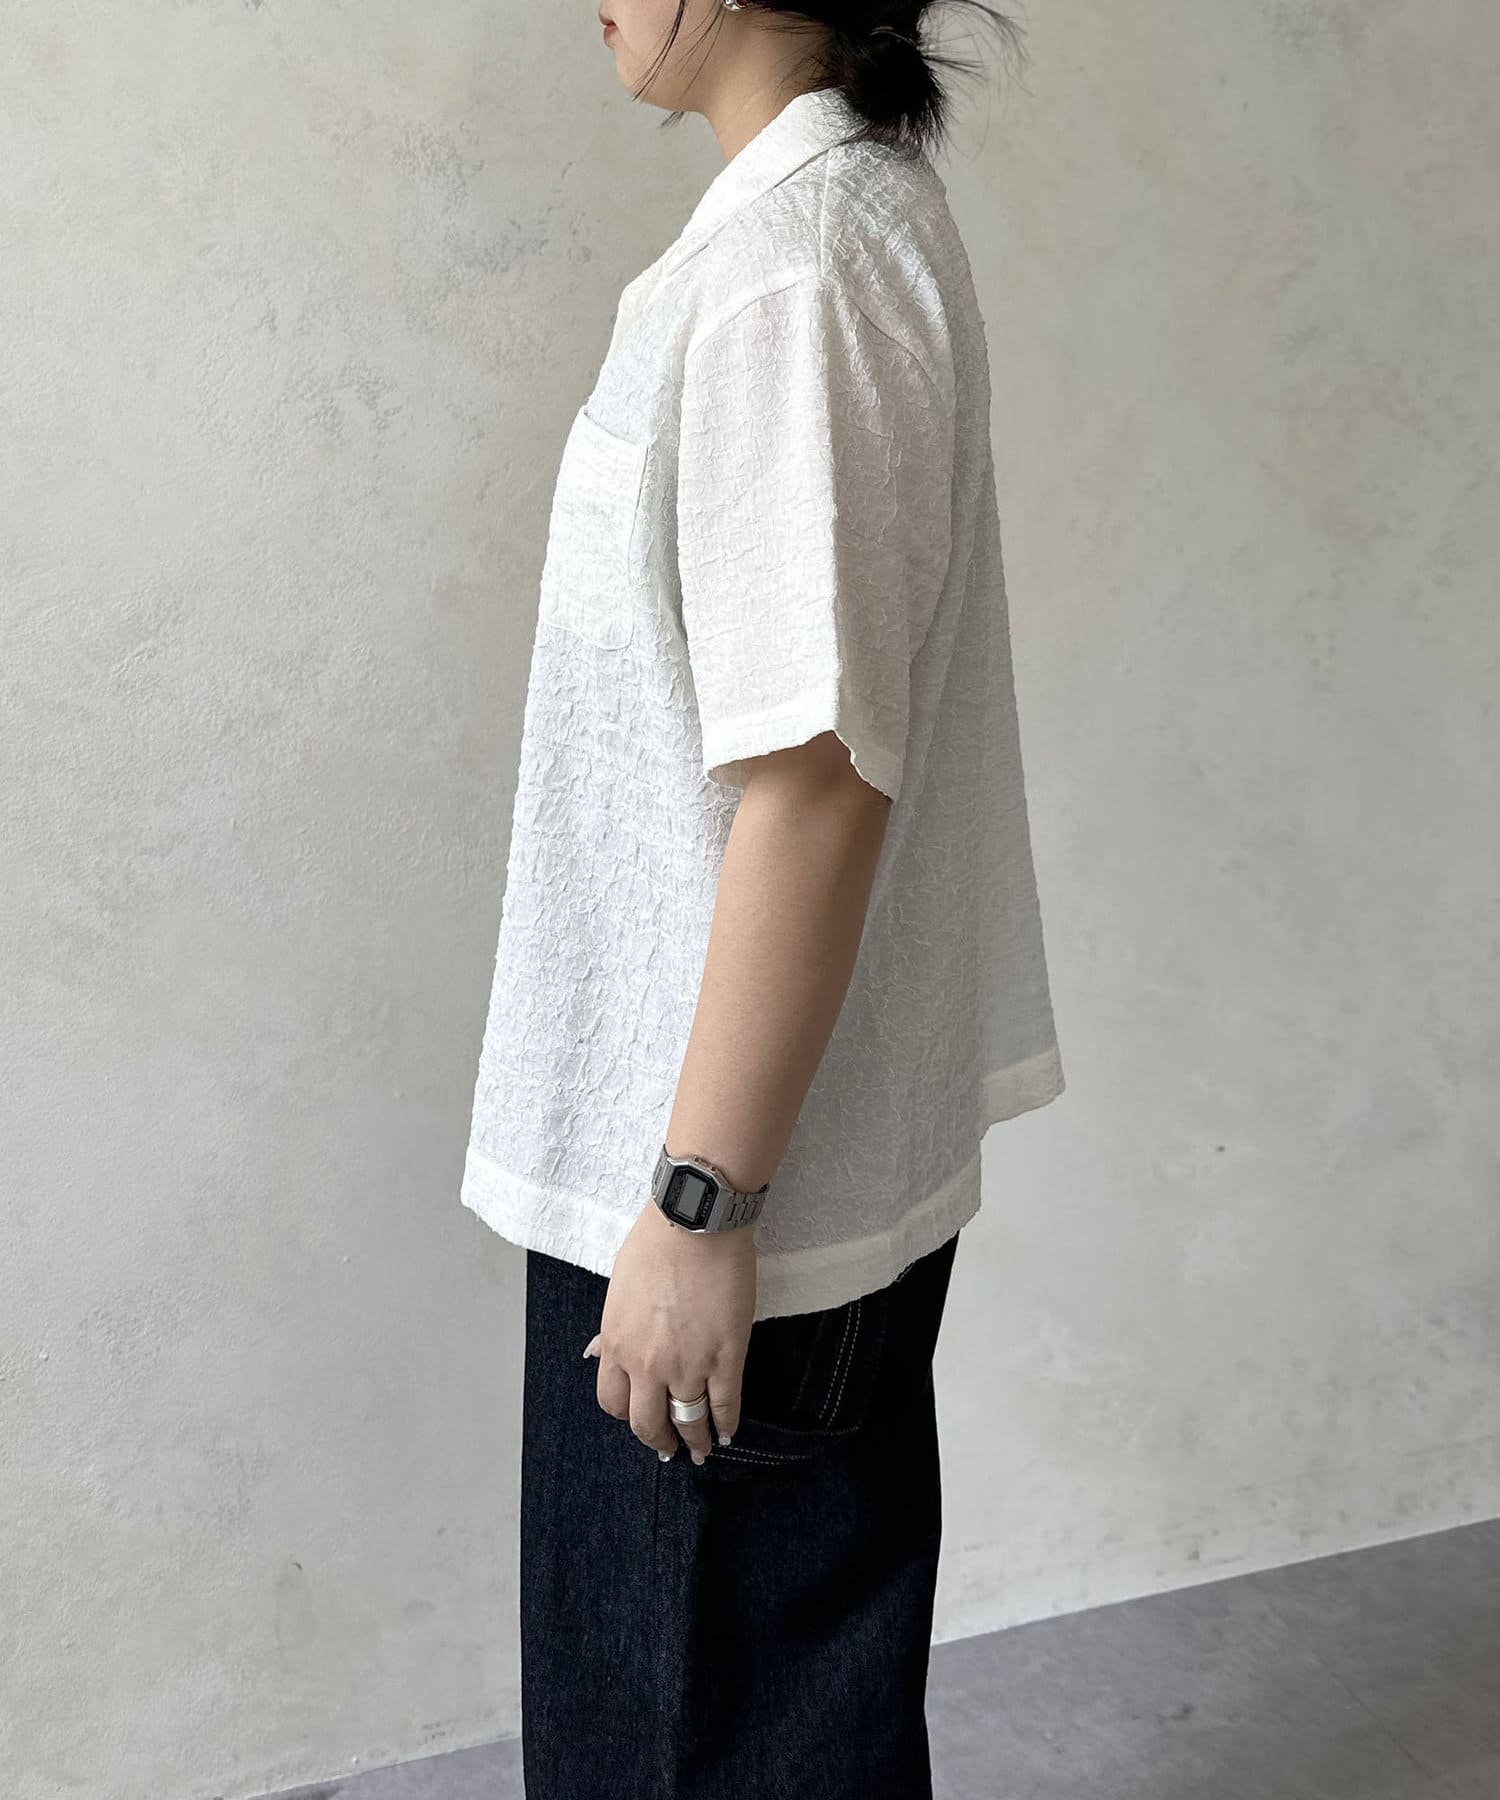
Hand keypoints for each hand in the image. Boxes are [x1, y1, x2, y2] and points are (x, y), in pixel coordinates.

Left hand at [584, 1198, 755, 1463]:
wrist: (695, 1223)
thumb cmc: (655, 1245)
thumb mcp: (617, 1290)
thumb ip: (612, 1330)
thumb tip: (598, 1352)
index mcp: (616, 1345)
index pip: (614, 1403)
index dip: (629, 1416)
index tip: (641, 1418)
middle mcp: (647, 1364)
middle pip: (648, 1423)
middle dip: (660, 1441)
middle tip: (670, 1447)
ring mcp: (688, 1364)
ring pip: (689, 1420)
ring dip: (695, 1440)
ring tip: (701, 1450)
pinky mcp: (725, 1356)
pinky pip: (724, 1404)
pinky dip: (726, 1423)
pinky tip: (728, 1431)